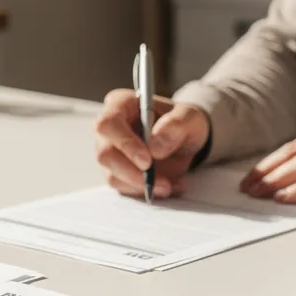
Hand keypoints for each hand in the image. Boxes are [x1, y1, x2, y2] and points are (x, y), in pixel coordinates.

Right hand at [94, 89, 210, 199]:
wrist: (184, 140)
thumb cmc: (182, 123)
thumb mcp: (190, 118)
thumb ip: (176, 125)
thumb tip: (155, 146)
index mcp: (122, 104)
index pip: (109, 123)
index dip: (125, 143)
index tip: (147, 161)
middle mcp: (109, 128)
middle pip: (105, 154)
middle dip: (133, 172)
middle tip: (161, 181)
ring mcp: (109, 151)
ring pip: (112, 175)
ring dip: (141, 185)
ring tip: (169, 185)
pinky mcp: (116, 171)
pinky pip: (122, 187)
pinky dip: (144, 191)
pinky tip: (165, 186)